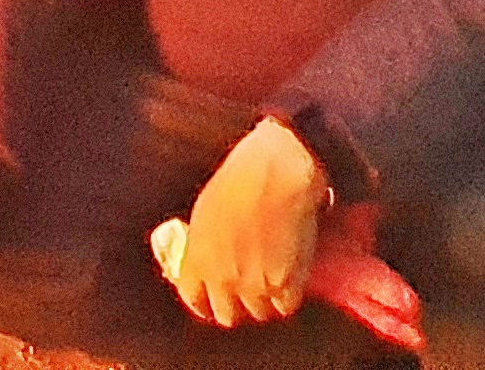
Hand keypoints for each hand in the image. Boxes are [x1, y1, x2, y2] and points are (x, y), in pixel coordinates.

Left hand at [161, 116, 323, 327]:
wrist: (276, 170)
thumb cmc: (239, 180)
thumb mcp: (205, 212)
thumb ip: (201, 245)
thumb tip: (202, 263)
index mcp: (197, 257)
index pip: (193, 299)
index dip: (205, 302)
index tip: (214, 301)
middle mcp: (222, 276)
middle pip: (227, 314)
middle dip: (237, 304)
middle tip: (248, 288)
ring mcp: (254, 284)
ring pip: (260, 312)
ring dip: (266, 299)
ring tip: (273, 277)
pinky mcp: (286, 284)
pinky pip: (286, 306)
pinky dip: (289, 295)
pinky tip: (291, 276)